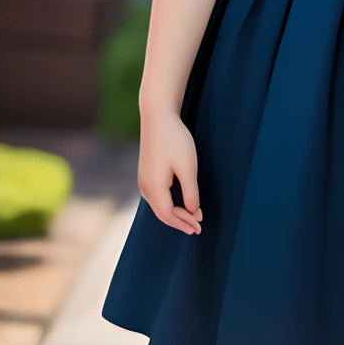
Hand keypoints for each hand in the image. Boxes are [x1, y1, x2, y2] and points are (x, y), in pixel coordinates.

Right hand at [137, 110, 201, 235]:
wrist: (157, 117)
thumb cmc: (175, 140)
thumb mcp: (188, 167)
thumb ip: (190, 192)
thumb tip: (192, 212)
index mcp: (154, 187)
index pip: (169, 215)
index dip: (184, 223)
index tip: (200, 227)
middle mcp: (145, 187)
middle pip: (162, 213)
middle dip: (180, 222)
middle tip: (198, 228)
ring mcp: (143, 180)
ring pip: (159, 206)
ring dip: (175, 214)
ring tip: (191, 219)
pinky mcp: (146, 174)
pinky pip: (157, 197)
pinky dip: (169, 204)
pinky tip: (180, 204)